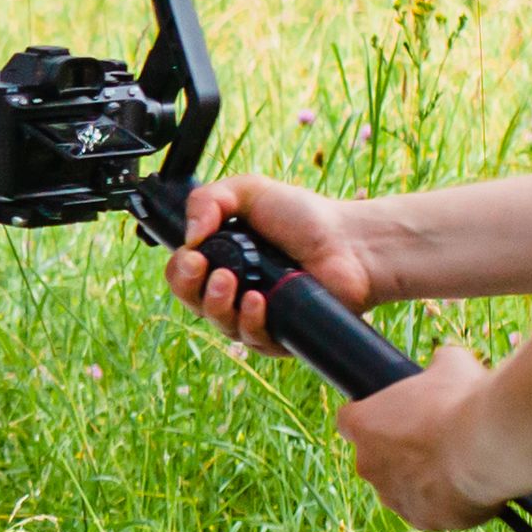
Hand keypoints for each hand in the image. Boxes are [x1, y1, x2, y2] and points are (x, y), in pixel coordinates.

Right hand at [166, 175, 380, 345]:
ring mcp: (255, 315)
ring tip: (231, 282)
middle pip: (193, 303)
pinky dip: (250, 322)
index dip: (180, 269)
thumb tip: (189, 234)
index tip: (193, 254)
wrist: (351, 243)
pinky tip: (258, 302)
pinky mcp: (279, 336)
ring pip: (220, 325)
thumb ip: (209, 198)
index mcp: (222, 257)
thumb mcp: (250, 190)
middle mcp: (234, 290)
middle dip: (190, 288)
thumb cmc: (305, 218)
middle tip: (206, 268)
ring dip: (217, 305)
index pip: (183, 274)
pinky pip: (253, 341)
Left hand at [336, 342, 503, 531]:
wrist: (488, 445)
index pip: (350, 421)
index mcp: (362, 425)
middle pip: (377, 457)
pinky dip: (446, 501)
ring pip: (402, 488)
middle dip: (400, 450)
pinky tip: (469, 483)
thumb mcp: (449, 364)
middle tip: (435, 436)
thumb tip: (443, 361)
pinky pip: (430, 510)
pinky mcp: (423, 520)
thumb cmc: (462, 400)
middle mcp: (368, 465)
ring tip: (458, 460)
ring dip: (422, 478)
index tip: (395, 413)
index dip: (373, 416)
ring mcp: (394, 497)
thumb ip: (435, 366)